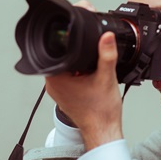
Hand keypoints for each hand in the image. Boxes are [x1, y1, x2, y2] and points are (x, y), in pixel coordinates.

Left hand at [45, 1, 122, 150]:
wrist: (103, 130)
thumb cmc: (101, 112)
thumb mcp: (107, 77)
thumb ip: (107, 54)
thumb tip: (107, 36)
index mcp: (57, 77)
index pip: (57, 47)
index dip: (70, 34)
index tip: (80, 29)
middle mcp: (53, 83)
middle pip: (61, 53)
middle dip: (76, 44)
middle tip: (91, 43)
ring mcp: (58, 88)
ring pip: (65, 62)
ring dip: (78, 56)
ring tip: (91, 60)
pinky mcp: (65, 92)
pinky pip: (69, 73)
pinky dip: (79, 67)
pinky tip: (90, 70)